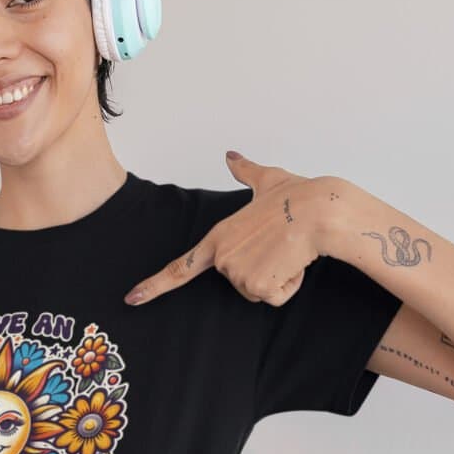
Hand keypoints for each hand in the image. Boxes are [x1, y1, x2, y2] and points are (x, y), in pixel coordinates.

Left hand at [123, 151, 336, 307]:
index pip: (180, 267)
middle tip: (278, 244)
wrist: (321, 210)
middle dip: (262, 269)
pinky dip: (289, 284)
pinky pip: (275, 297)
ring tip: (288, 250)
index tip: (132, 299)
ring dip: (278, 276)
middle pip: (238, 281)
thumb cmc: (299, 195)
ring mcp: (237, 273)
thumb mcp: (267, 179)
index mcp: (218, 236)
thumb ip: (246, 171)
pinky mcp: (257, 286)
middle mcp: (222, 258)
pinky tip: (295, 261)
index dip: (154, 285)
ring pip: (258, 291)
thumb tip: (232, 155)